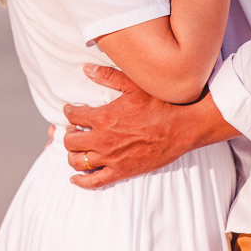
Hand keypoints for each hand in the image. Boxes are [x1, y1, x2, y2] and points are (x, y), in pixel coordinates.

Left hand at [63, 64, 203, 188]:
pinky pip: (94, 181)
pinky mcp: (121, 172)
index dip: (69, 112)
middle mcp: (103, 140)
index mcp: (104, 118)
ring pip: (78, 161)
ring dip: (72, 155)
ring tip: (75, 150)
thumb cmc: (160, 105)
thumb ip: (108, 77)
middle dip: (68, 134)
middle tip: (73, 130)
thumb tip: (87, 68)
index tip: (71, 111)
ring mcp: (111, 158)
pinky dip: (81, 181)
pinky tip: (76, 177)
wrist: (181, 128)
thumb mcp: (133, 86)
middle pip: (70, 141)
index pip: (73, 116)